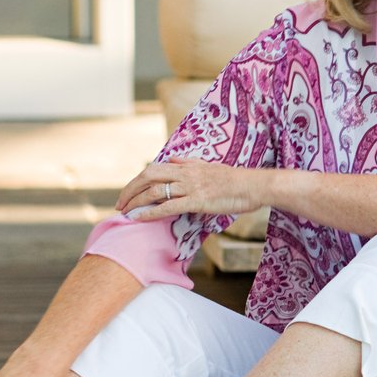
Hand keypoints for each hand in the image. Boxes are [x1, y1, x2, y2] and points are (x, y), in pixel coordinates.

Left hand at [116, 160, 266, 221]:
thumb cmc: (237, 180)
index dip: (137, 181)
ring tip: (125, 213)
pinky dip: (150, 212)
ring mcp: (191, 187)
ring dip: (136, 202)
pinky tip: (139, 218)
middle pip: (148, 177)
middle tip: (120, 204)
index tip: (129, 193)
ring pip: (155, 191)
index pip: (154, 169)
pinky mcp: (198, 200)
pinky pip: (168, 206)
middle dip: (130, 190)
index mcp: (188, 166)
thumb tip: (172, 158)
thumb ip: (190, 162)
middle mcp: (186, 174)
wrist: (256, 186)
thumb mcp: (211, 167)